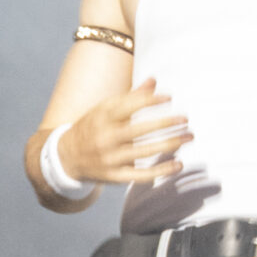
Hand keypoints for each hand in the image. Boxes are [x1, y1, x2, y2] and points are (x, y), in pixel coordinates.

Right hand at [55, 78, 189, 187]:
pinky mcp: (116, 176)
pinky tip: (179, 164)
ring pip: (145, 151)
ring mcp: (110, 158)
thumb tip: (154, 80)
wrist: (67, 156)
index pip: (129, 106)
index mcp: (103, 116)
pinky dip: (162, 170)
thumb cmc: (94, 126)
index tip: (170, 98)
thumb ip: (132, 96)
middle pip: (139, 129)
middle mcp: (106, 137)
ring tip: (188, 137)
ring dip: (170, 144)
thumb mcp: (106, 108)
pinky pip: (142, 175)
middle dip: (166, 123)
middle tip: (186, 119)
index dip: (151, 101)